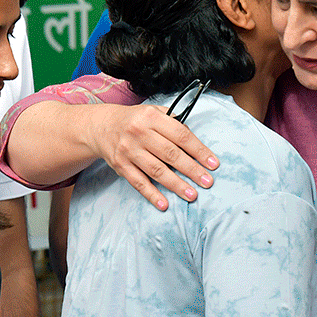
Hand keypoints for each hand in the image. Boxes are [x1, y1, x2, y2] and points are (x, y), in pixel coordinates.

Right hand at [93, 104, 218, 210]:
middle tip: (207, 181)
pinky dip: (151, 194)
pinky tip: (164, 204)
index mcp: (152, 117)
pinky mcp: (120, 165)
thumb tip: (195, 145)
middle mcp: (139, 132)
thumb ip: (174, 124)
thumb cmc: (136, 121)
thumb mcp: (154, 112)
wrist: (103, 126)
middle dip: (191, 170)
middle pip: (170, 154)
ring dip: (176, 185)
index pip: (181, 135)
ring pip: (156, 170)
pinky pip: (138, 182)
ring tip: (192, 195)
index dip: (199, 151)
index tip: (213, 163)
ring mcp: (129, 150)